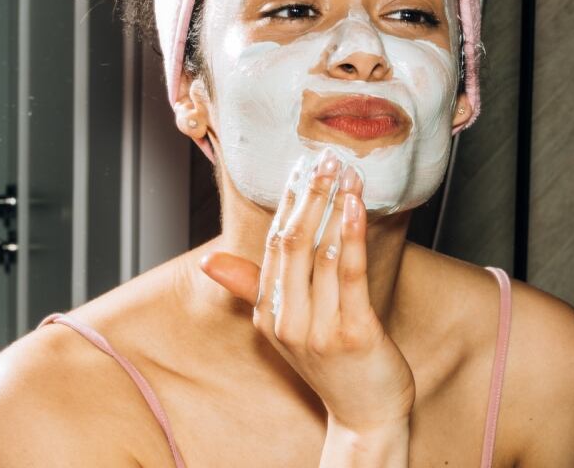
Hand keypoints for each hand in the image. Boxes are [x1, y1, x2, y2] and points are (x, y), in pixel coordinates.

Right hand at [201, 149, 415, 435]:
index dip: (286, 205)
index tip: (297, 167)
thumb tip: (208, 262)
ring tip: (344, 172)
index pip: (273, 247)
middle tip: (322, 158)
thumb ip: (253, 289)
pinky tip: (356, 206)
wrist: (365, 414)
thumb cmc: (333, 367)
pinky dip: (350, 236)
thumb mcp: (286, 328)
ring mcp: (319, 329)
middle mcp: (287, 322)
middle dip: (308, 197)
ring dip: (333, 207)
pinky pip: (349, 275)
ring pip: (320, 254)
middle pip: (292, 245)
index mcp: (269, 315)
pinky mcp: (353, 333)